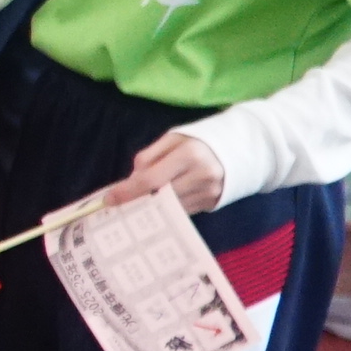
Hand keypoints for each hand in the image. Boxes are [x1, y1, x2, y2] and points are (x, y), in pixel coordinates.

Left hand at [110, 128, 227, 213]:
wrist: (241, 149)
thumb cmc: (199, 141)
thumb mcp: (173, 139)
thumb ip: (149, 157)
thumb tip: (131, 179)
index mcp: (189, 154)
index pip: (150, 180)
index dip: (126, 192)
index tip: (108, 199)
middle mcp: (201, 176)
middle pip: (158, 198)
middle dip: (136, 202)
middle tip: (118, 205)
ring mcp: (208, 193)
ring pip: (169, 208)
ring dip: (150, 208)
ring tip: (136, 204)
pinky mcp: (212, 203)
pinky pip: (181, 211)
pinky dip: (166, 209)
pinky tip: (156, 205)